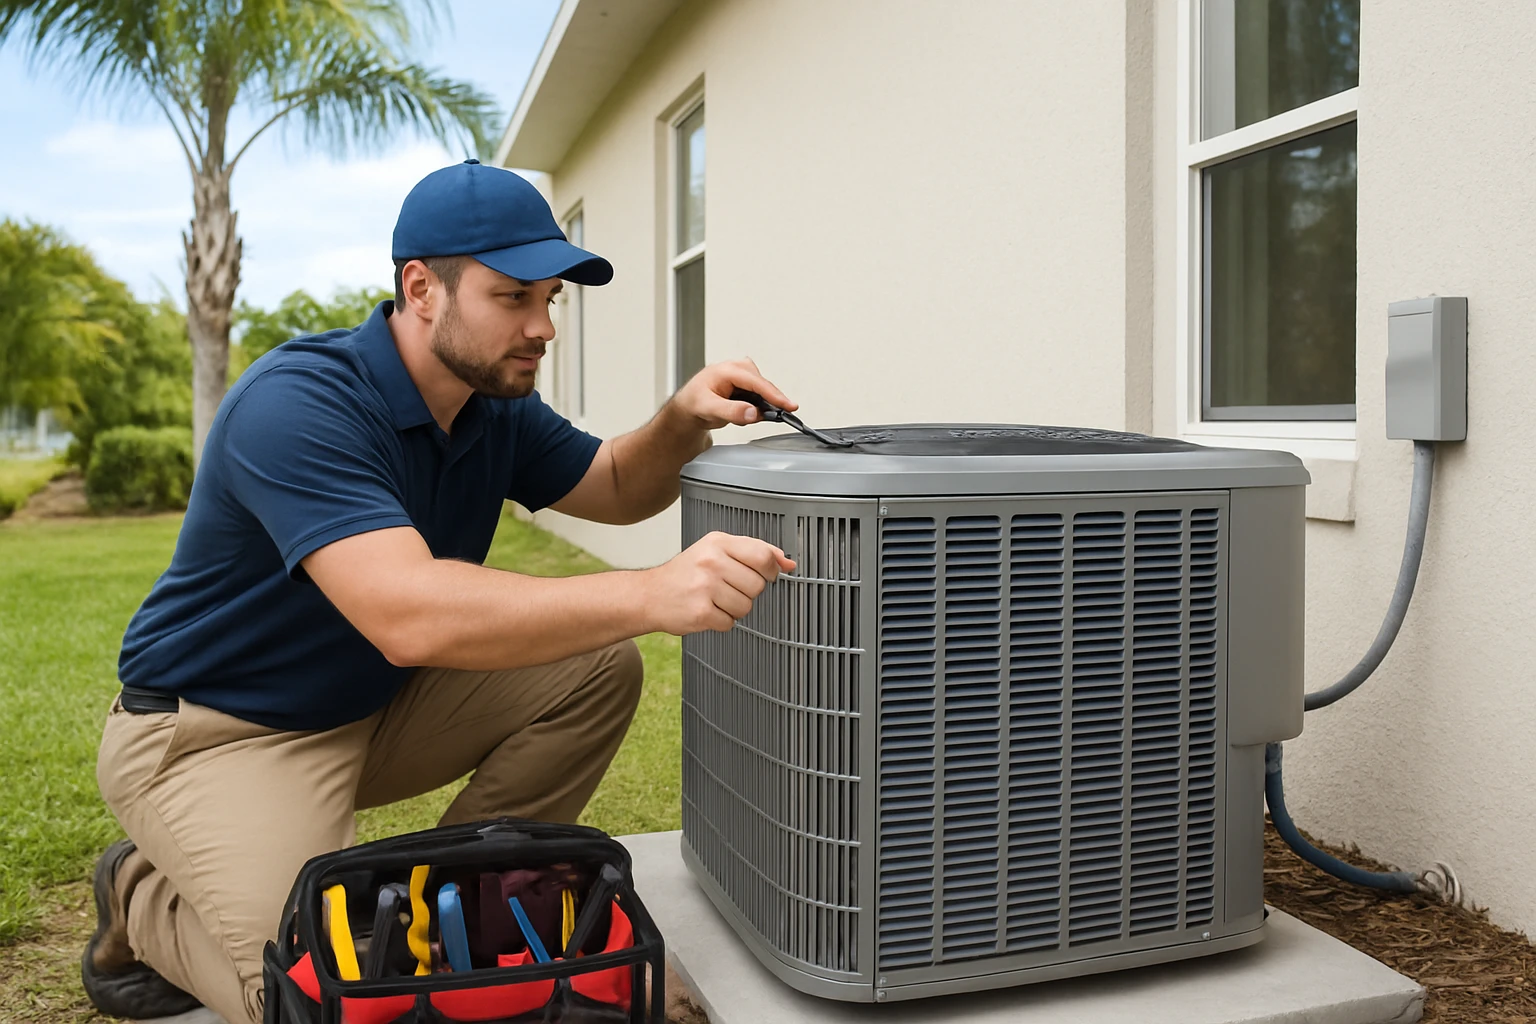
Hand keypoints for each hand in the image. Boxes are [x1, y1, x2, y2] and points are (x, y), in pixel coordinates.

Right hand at [645, 531, 796, 633]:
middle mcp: (711, 562)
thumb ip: (755, 552)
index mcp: (718, 542)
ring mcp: (705, 587)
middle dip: (748, 591)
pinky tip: (706, 611)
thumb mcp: (718, 550)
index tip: (763, 575)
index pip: (763, 555)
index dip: (770, 570)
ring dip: (734, 609)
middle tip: (727, 588)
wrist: (650, 595)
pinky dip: (721, 621)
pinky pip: (730, 623)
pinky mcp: (700, 612)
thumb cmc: (687, 573)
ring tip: (715, 600)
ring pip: (746, 606)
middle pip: (758, 585)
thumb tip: (788, 564)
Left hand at [672, 358, 797, 428]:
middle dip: (768, 402)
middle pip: (762, 385)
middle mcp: (736, 369)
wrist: (687, 409)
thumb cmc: (693, 404)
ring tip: (742, 416)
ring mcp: (740, 376)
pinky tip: (743, 414)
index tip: (788, 405)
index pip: (756, 382)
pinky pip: (758, 395)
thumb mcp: (709, 409)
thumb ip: (731, 411)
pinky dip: (756, 407)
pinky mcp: (743, 385)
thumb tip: (753, 412)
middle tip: (773, 416)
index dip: (774, 395)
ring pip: (762, 391)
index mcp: (726, 370)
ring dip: (759, 406)